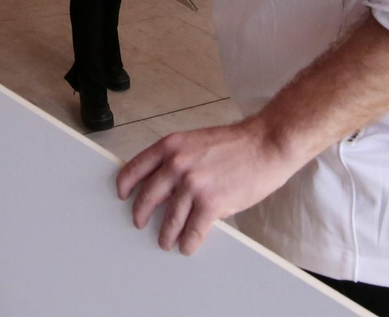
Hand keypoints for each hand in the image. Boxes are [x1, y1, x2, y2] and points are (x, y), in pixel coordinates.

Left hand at [117, 121, 298, 255]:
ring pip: (169, 220)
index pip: (135, 168)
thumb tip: (161, 188)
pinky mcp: (211, 203)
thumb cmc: (235, 144)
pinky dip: (188, 242)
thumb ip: (175, 160)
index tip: (123, 196)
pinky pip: (192, 231)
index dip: (125, 185)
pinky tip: (187, 246)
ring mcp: (193, 185)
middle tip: (139, 223)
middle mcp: (177, 164)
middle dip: (141, 214)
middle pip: (147, 197)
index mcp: (170, 146)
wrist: (266, 144)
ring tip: (166, 241)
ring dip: (166, 235)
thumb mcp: (195, 142)